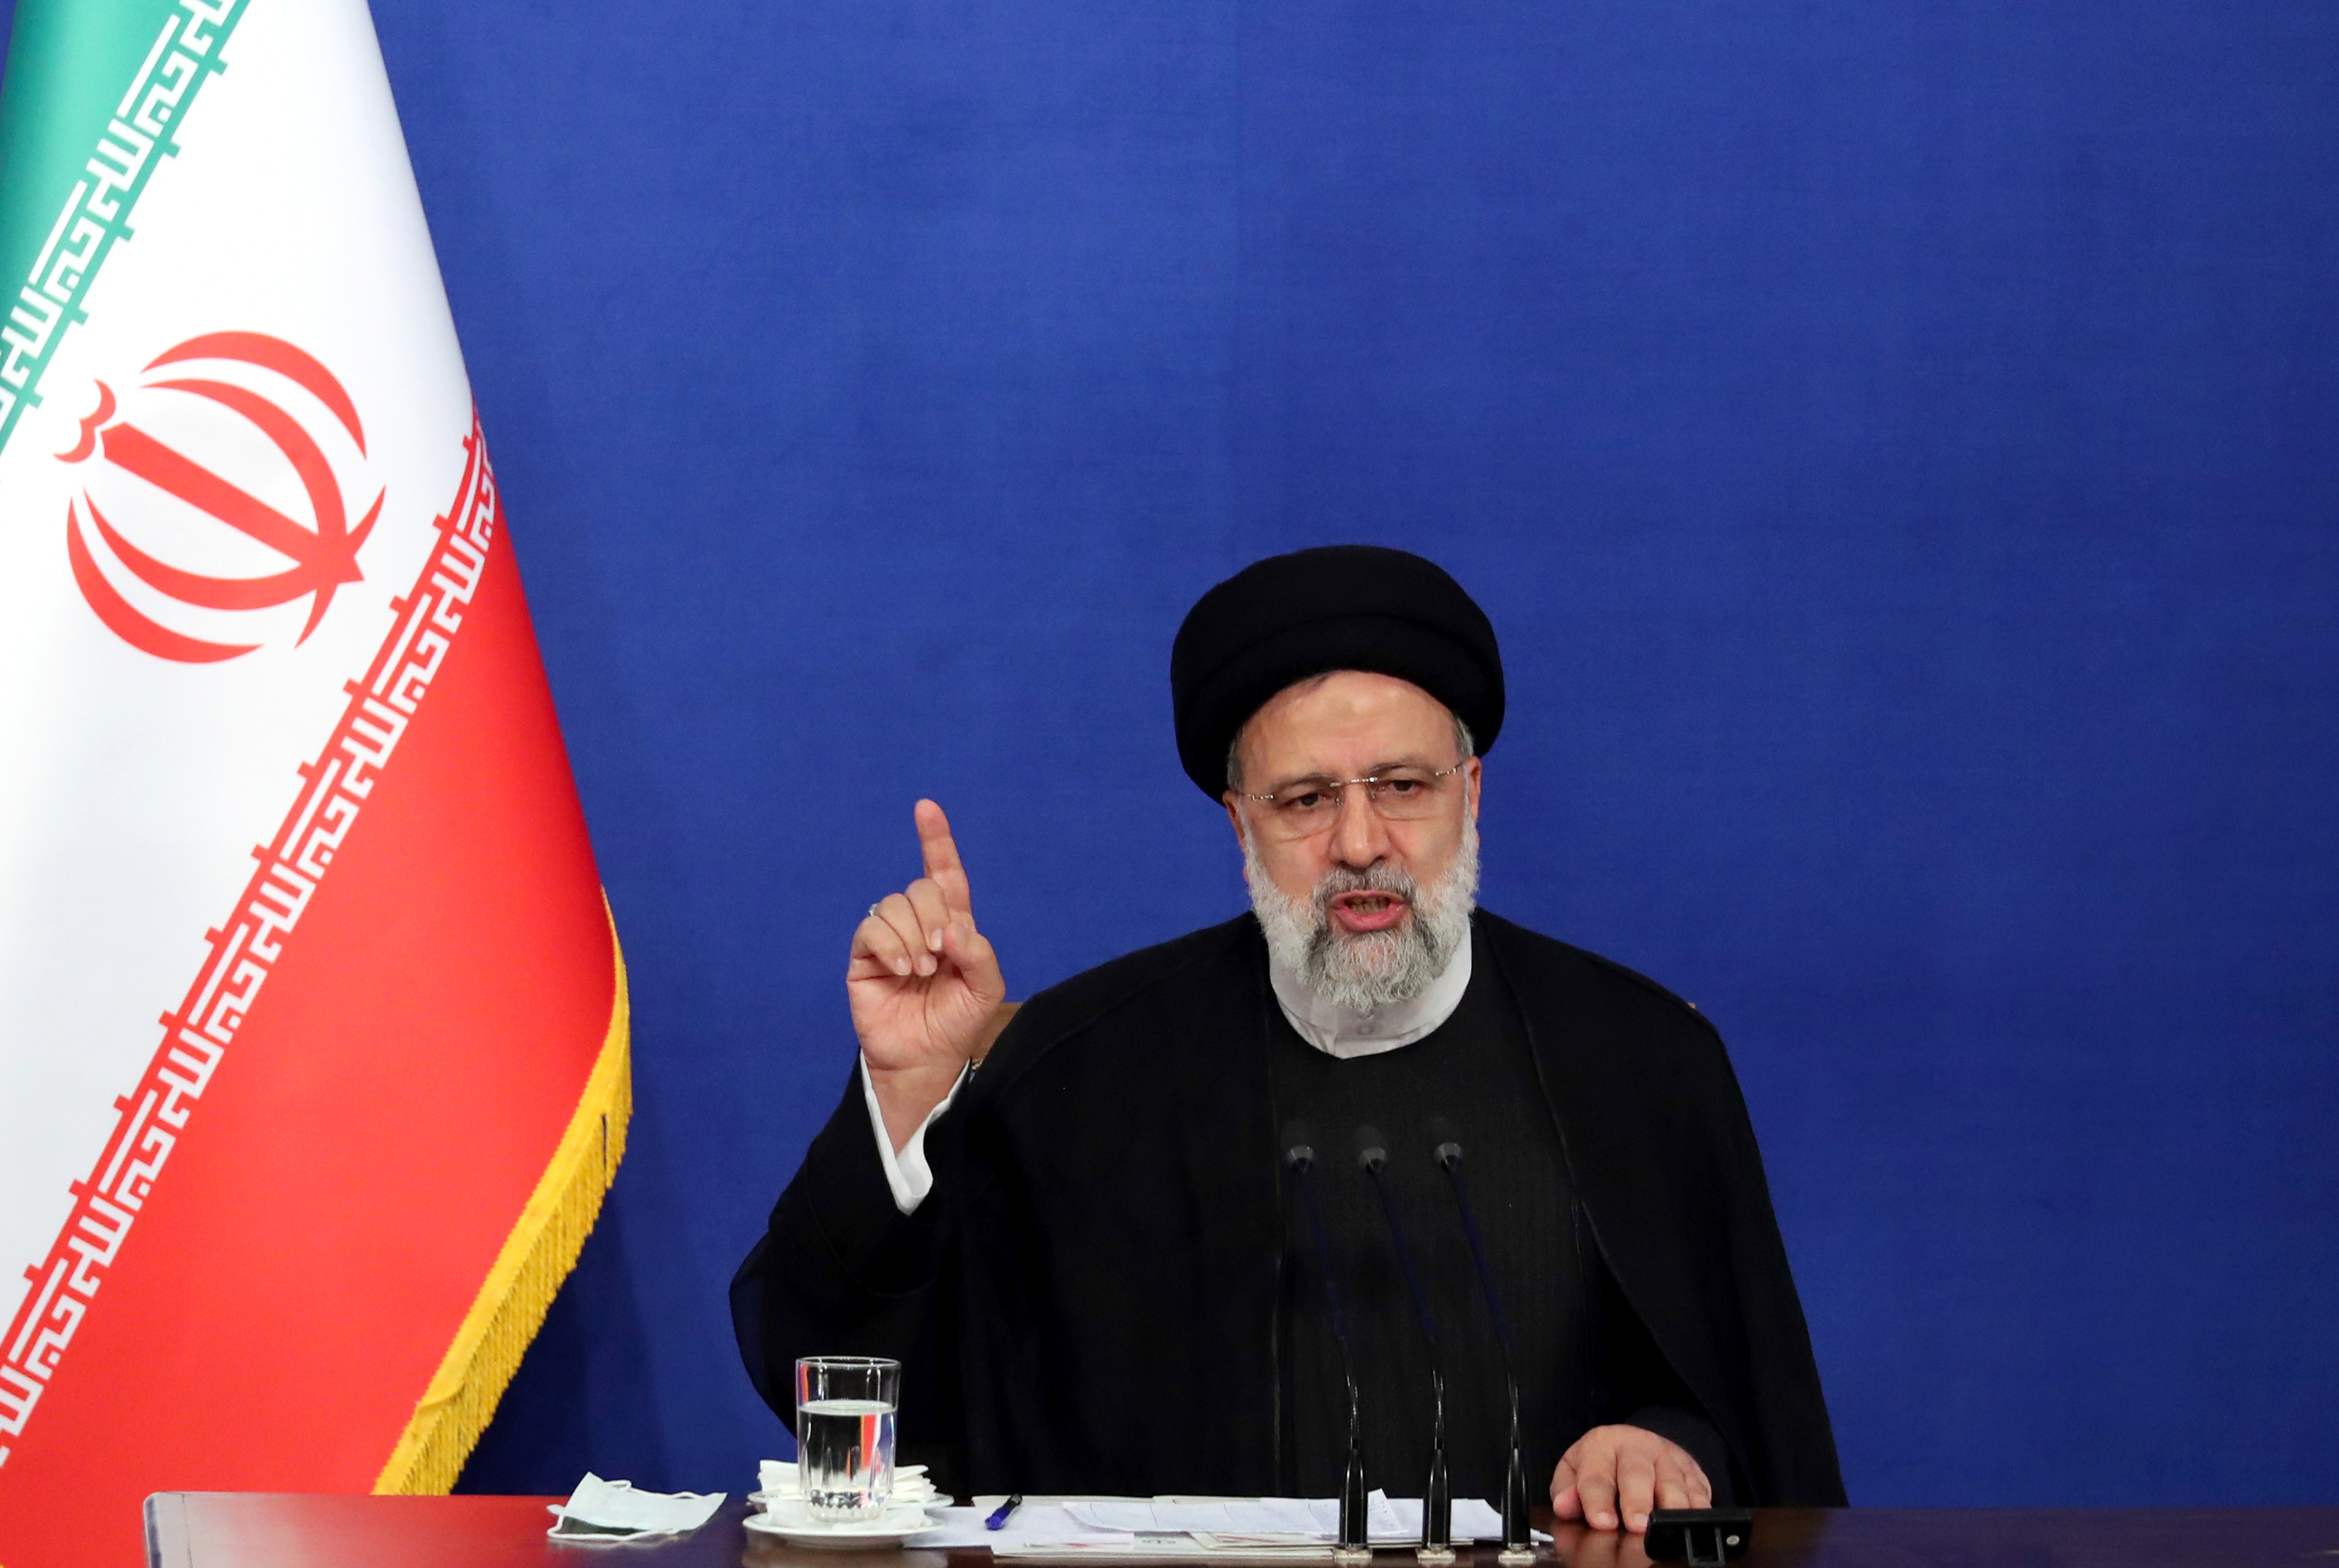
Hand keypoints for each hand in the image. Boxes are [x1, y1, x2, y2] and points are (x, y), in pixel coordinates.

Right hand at [848, 800, 1007, 1147]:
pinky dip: (890, 945)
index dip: (936, 840)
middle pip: (921, 887)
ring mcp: (890, 938)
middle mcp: (919, 924)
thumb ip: (979, 954)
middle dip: (933, 916)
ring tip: (921, 971)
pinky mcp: (865, 955)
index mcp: (952, 924)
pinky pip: (871, 928)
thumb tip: (950, 929)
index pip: (945, 873)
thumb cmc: (956, 1022)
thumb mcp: (985, 989)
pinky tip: (901, 970)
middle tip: (940, 955)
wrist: (925, 1058)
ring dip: (912, 936)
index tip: (926, 807)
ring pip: (894, 904)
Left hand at [1551, 1424, 1711, 1533]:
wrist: (1637, 1443)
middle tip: (1636, 1525)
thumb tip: (1564, 1506)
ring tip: (1667, 1528)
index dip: (1598, 1500)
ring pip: (1673, 1483)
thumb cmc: (1602, 1464)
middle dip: (1637, 1502)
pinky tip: (1692, 1522)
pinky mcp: (1693, 1472)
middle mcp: (1637, 1447)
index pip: (1597, 1474)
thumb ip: (1567, 1489)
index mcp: (1602, 1444)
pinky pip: (1698, 1492)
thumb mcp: (1575, 1469)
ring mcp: (1668, 1458)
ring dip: (1671, 1508)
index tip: (1601, 1522)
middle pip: (1638, 1474)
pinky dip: (1697, 1508)